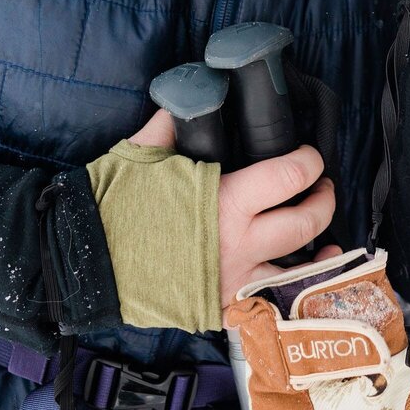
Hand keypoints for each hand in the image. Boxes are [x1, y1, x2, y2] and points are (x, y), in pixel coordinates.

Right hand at [129, 109, 338, 306]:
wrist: (85, 266)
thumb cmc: (113, 208)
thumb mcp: (140, 154)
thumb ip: (170, 126)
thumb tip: (183, 102)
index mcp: (226, 201)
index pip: (290, 175)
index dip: (309, 160)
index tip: (309, 154)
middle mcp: (239, 243)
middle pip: (306, 221)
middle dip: (323, 198)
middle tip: (321, 185)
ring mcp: (234, 280)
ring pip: (299, 267)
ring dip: (318, 247)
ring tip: (324, 234)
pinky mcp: (222, 308)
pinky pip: (272, 299)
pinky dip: (295, 286)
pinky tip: (308, 274)